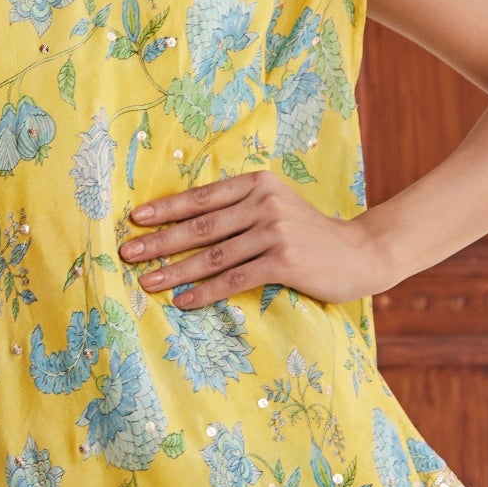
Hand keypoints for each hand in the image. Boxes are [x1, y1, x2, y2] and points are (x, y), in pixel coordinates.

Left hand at [117, 172, 387, 308]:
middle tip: (127, 254)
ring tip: (147, 283)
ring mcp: (274, 231)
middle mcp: (264, 203)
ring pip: (213, 255)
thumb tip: (187, 226)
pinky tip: (184, 302)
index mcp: (257, 184)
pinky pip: (235, 278)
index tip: (134, 220)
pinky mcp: (284, 261)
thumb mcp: (276, 209)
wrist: (359, 253)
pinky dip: (206, 292)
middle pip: (200, 226)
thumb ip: (240, 210)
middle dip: (159, 242)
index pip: (201, 197)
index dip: (165, 209)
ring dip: (175, 271)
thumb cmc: (309, 235)